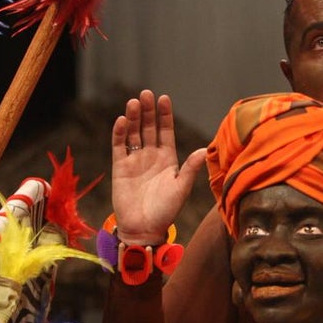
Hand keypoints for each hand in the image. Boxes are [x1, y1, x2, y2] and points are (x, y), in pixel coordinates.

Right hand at [111, 90, 207, 244]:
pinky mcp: (120, 167)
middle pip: (148, 127)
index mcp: (168, 158)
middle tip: (146, 94)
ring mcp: (135, 160)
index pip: (165, 131)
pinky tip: (121, 121)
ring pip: (133, 133)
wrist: (144, 229)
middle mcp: (151, 156)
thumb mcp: (181, 188)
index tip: (163, 98)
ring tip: (133, 102)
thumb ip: (190, 168)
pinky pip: (119, 146)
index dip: (164, 115)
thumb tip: (203, 150)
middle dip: (148, 111)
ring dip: (133, 118)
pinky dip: (119, 133)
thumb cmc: (166, 211)